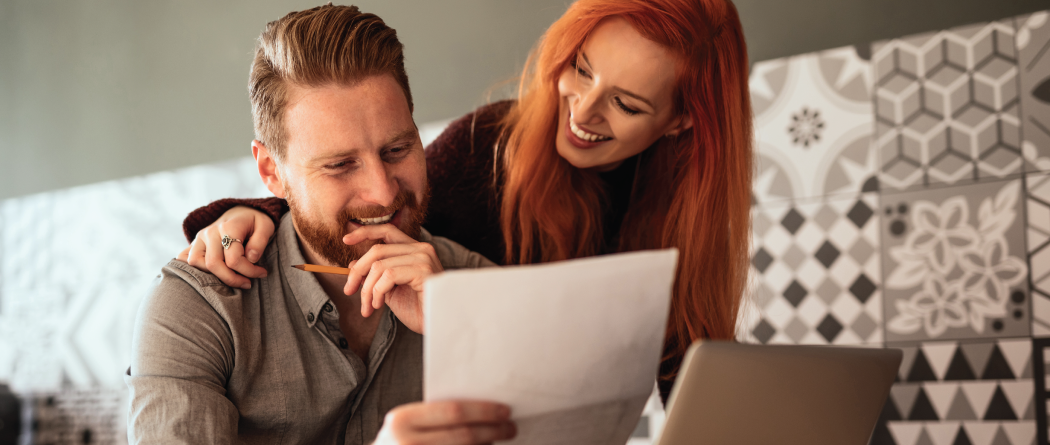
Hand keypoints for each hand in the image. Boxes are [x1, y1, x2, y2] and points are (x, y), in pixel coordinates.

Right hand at [176, 206, 274, 288]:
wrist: (240, 212)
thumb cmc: (255, 221)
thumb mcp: (266, 226)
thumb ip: (260, 242)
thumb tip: (251, 258)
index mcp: (228, 227)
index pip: (234, 259)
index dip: (249, 271)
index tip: (262, 273)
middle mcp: (210, 232)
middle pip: (213, 264)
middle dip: (232, 279)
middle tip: (247, 283)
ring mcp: (199, 238)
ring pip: (196, 263)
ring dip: (214, 276)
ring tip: (232, 278)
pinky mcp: (194, 243)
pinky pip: (184, 258)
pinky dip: (193, 269)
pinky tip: (209, 275)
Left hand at [342, 224, 442, 333]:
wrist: (439, 325)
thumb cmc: (418, 309)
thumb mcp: (390, 290)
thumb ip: (376, 275)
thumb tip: (353, 263)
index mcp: (415, 250)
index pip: (387, 231)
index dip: (365, 232)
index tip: (345, 240)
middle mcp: (421, 249)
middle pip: (377, 249)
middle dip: (357, 272)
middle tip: (349, 290)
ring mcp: (423, 258)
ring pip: (379, 265)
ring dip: (367, 289)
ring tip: (368, 307)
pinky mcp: (423, 270)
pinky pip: (388, 275)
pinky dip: (377, 292)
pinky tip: (379, 305)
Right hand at [373, 401, 515, 444]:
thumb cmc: (399, 440)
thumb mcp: (407, 423)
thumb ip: (434, 415)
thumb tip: (482, 407)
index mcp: (402, 420)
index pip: (453, 411)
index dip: (483, 410)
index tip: (504, 409)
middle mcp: (406, 443)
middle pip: (463, 435)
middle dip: (492, 430)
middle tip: (510, 426)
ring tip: (501, 437)